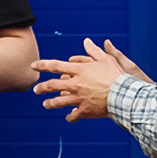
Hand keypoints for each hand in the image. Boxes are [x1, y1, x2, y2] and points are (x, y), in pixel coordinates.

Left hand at [32, 39, 148, 122]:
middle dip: (41, 88)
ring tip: (45, 104)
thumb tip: (86, 41)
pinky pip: (73, 115)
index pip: (55, 66)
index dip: (42, 65)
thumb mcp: (105, 59)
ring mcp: (78, 98)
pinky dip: (70, 116)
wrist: (123, 94)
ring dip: (50, 104)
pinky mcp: (84, 110)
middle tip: (36, 89)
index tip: (33, 65)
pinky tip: (68, 117)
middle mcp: (75, 84)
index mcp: (78, 70)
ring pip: (58, 102)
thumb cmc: (116, 75)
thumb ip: (93, 51)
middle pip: (51, 86)